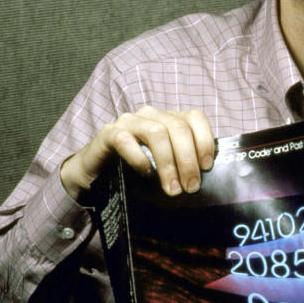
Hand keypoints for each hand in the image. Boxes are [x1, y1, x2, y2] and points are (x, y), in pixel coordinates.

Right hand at [60, 106, 213, 201]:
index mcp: (169, 118)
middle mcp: (150, 115)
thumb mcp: (165, 165)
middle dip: (188, 159)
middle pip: (178, 127)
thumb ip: (183, 163)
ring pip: (156, 132)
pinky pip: (125, 140)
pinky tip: (146, 175)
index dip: (204, 140)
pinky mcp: (108, 133)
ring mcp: (128, 121)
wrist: (96, 174)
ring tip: (172, 188)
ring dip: (167, 163)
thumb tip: (205, 179)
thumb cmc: (136, 170)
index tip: (207, 167)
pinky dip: (139, 159)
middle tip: (190, 187)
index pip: (195, 117)